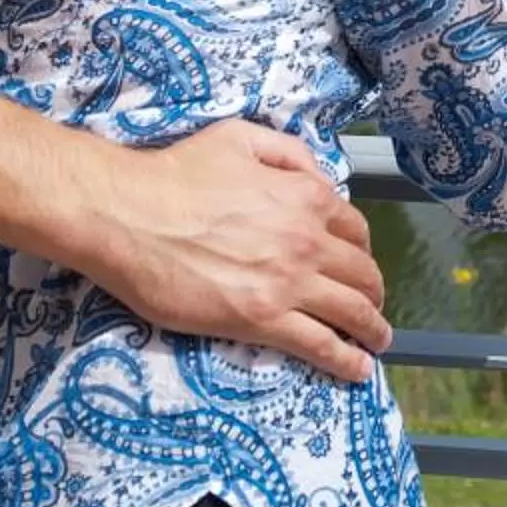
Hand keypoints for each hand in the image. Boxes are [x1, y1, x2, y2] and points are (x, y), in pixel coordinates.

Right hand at [74, 120, 391, 380]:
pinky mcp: (261, 320)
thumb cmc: (176, 174)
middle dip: (374, 291)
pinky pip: (319, 345)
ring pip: (351, 311)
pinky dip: (346, 360)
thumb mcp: (240, 137)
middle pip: (361, 273)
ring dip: (373, 328)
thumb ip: (289, 154)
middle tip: (374, 306)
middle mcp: (307, 239)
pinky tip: (358, 369)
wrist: (129, 216)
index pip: (354, 228)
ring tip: (378, 341)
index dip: (361, 249)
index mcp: (304, 195)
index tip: (358, 263)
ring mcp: (288, 283)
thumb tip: (320, 177)